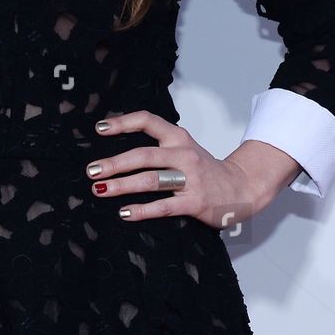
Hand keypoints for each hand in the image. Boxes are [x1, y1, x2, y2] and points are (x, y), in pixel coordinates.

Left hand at [86, 110, 300, 230]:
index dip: (123, 122)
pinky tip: (125, 213)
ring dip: (122, 185)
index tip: (100, 128)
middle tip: (92, 171)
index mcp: (179, 138)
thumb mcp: (185, 149)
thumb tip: (118, 154)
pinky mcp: (195, 202)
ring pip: (151, 180)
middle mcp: (184, 154)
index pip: (148, 121)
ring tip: (100, 189)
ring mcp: (190, 179)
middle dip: (115, 163)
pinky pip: (164, 206)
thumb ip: (159, 147)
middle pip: (144, 155)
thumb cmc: (205, 170)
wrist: (243, 187)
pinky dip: (142, 210)